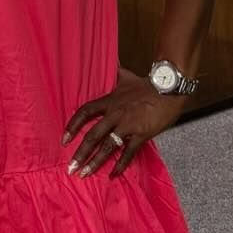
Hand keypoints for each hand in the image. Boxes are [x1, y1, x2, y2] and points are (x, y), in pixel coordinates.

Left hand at [63, 68, 183, 177]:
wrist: (168, 89)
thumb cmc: (147, 84)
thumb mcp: (126, 76)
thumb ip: (114, 70)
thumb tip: (109, 57)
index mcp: (109, 101)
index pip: (85, 112)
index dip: (72, 126)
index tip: (63, 140)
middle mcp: (115, 114)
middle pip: (92, 135)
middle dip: (80, 152)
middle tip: (70, 167)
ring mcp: (127, 125)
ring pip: (107, 146)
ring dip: (95, 162)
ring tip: (85, 174)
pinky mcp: (141, 134)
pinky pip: (128, 152)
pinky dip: (121, 165)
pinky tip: (113, 175)